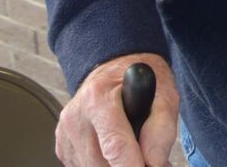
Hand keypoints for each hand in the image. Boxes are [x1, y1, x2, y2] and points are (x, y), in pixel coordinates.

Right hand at [55, 53, 179, 166]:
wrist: (114, 69)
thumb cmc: (138, 82)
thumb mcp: (164, 95)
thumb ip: (161, 129)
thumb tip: (154, 163)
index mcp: (99, 98)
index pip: (115, 146)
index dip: (133, 166)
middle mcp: (76, 116)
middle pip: (103, 163)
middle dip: (128, 165)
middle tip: (145, 158)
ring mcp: (66, 133)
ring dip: (115, 165)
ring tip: (131, 151)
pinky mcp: (63, 146)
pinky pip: (84, 166)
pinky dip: (103, 163)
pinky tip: (113, 149)